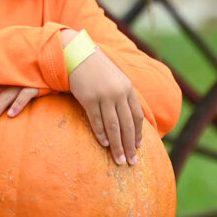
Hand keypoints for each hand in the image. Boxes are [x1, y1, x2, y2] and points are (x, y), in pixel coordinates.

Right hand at [63, 31, 143, 165]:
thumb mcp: (115, 80)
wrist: (78, 55)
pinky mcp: (88, 98)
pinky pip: (97, 120)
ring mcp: (104, 96)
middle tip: (131, 162)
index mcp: (127, 89)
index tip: (138, 148)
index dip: (138, 134)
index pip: (137, 116)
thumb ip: (122, 96)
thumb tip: (127, 117)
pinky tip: (104, 144)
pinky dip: (101, 134)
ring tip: (119, 160)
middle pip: (127, 125)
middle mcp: (118, 93)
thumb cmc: (96, 70)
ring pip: (114, 126)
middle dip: (130, 145)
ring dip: (117, 145)